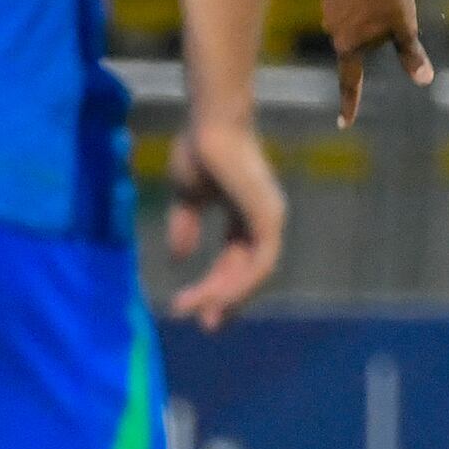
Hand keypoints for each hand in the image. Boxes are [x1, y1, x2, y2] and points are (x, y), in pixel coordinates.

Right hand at [164, 116, 286, 328]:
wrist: (209, 124)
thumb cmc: (200, 148)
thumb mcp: (187, 197)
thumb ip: (185, 226)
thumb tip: (179, 257)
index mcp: (246, 216)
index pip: (236, 262)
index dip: (216, 286)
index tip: (193, 308)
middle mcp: (263, 221)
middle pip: (246, 273)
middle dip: (223, 300)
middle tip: (203, 324)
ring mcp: (269, 220)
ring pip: (253, 274)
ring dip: (226, 296)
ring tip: (200, 312)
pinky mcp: (269, 219)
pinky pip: (259, 264)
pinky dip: (239, 284)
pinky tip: (216, 298)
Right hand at [321, 0, 431, 123]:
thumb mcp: (406, 30)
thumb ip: (412, 56)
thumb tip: (425, 80)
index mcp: (348, 47)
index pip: (350, 82)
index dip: (350, 104)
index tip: (344, 124)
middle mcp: (332, 30)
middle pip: (355, 42)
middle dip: (371, 34)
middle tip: (389, 13)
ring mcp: (327, 7)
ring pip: (349, 18)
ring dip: (363, 12)